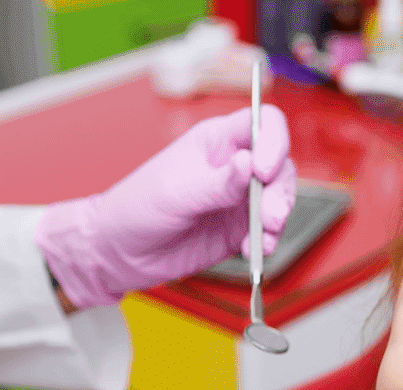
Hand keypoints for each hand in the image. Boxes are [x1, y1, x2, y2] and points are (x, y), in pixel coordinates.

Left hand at [36, 105, 297, 307]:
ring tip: (262, 239)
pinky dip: (267, 242)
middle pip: (280, 165)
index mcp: (217, 141)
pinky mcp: (239, 229)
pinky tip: (253, 251)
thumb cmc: (138, 208)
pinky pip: (267, 232)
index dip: (273, 141)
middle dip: (280, 192)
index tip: (262, 170)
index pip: (263, 123)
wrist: (122, 252)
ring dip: (277, 219)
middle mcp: (235, 166)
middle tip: (269, 217)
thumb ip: (218, 182)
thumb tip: (250, 164)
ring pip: (279, 199)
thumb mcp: (177, 192)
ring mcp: (239, 199)